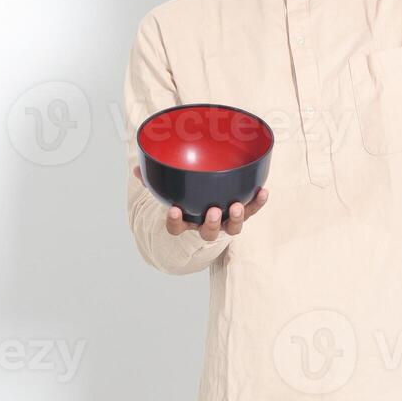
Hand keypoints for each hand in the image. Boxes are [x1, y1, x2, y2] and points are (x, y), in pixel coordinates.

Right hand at [133, 166, 268, 239]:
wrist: (208, 197)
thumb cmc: (186, 193)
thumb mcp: (170, 185)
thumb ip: (154, 178)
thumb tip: (138, 168)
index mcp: (187, 220)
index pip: (176, 228)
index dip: (174, 222)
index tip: (172, 210)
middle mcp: (206, 224)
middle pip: (208, 232)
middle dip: (211, 223)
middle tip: (213, 212)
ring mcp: (226, 220)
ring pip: (232, 227)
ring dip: (236, 218)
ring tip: (237, 205)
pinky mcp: (243, 212)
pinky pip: (252, 210)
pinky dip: (258, 202)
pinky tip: (263, 191)